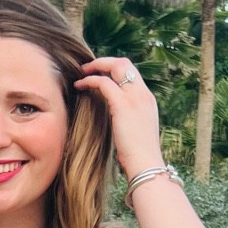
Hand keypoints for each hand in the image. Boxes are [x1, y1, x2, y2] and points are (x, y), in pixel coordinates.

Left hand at [74, 57, 162, 180]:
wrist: (146, 165)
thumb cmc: (139, 156)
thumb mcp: (137, 131)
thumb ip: (129, 119)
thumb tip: (117, 119)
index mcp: (147, 100)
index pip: (132, 73)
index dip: (115, 69)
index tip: (101, 74)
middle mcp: (143, 94)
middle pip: (125, 63)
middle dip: (105, 61)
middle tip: (88, 68)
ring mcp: (135, 98)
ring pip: (116, 66)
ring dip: (96, 66)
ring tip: (81, 72)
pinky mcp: (122, 106)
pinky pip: (104, 83)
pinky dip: (90, 80)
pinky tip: (79, 85)